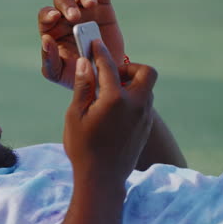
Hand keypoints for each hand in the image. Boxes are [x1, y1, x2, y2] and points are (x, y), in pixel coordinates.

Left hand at [38, 0, 123, 89]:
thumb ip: (48, 60)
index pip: (45, 15)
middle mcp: (66, 17)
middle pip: (61, 0)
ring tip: (90, 4)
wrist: (103, 78)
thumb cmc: (75, 76)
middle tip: (75, 17)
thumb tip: (46, 40)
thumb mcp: (57, 73)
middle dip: (66, 5)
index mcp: (52, 30)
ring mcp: (85, 11)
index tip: (55, 18)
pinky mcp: (103, 9)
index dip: (48, 14)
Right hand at [63, 40, 156, 183]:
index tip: (94, 44)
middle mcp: (135, 105)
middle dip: (130, 68)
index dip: (99, 52)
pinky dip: (133, 98)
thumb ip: (83, 87)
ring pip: (147, 88)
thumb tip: (84, 63)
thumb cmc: (82, 147)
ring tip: (110, 93)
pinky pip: (144, 104)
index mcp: (115, 99)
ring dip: (132, 83)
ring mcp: (144, 117)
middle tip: (112, 75)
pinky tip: (115, 110)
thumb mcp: (75, 115)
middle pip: (146, 72)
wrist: (101, 179)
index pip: (109, 66)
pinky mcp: (145, 127)